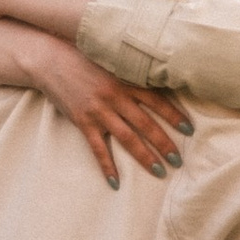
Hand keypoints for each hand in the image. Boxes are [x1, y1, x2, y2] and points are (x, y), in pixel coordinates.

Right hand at [29, 42, 188, 186]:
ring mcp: (99, 111)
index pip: (157, 101)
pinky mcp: (83, 122)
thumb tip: (159, 78)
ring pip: (127, 139)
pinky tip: (115, 182)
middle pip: (146, 125)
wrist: (50, 59)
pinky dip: (107, 166)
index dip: (174, 116)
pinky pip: (98, 149)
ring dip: (144, 157)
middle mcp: (115, 97)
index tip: (189, 130)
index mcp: (126, 80)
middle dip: (164, 144)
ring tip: (159, 171)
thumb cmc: (84, 56)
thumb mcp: (112, 59)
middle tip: (178, 160)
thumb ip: (132, 71)